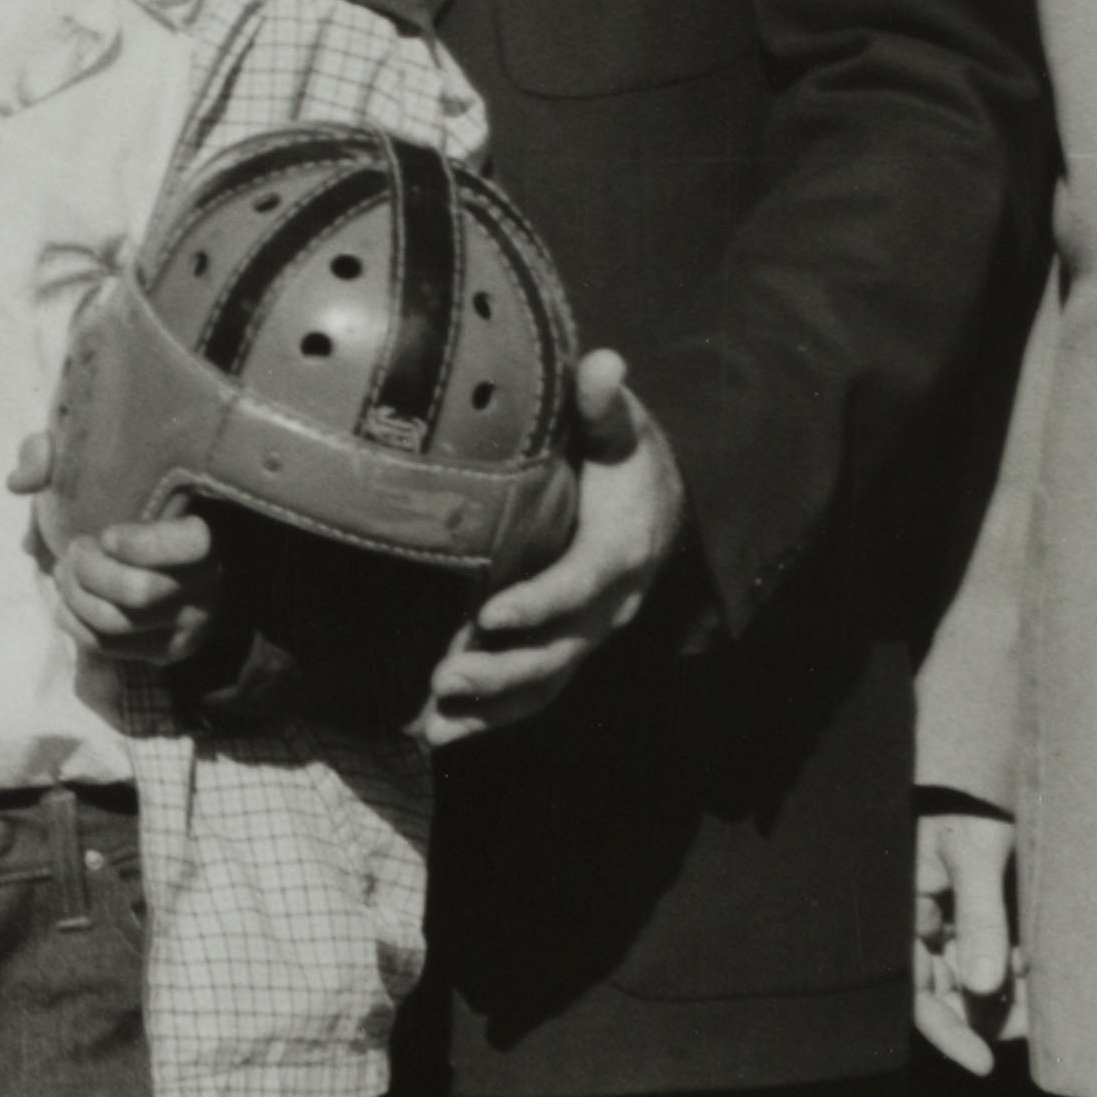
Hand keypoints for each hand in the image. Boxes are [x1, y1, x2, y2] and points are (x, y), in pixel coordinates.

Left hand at [14, 434, 248, 681]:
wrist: (137, 552)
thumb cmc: (114, 499)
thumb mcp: (84, 465)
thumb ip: (50, 456)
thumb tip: (20, 481)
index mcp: (204, 530)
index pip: (193, 544)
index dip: (143, 543)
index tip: (107, 534)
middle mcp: (208, 582)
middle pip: (141, 592)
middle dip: (91, 572)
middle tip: (75, 549)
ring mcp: (189, 623)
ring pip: (120, 623)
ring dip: (77, 597)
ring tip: (65, 572)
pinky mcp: (164, 650)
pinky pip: (109, 646)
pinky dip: (74, 622)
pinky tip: (66, 600)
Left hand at [423, 354, 687, 744]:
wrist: (663, 503)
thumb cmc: (627, 457)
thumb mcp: (622, 426)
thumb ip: (605, 404)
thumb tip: (602, 361)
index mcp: (621, 548)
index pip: (580, 582)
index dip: (539, 602)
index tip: (490, 613)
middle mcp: (609, 604)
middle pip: (559, 650)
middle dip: (503, 670)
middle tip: (443, 676)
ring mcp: (588, 634)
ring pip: (546, 683)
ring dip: (491, 708)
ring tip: (433, 723)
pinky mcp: (567, 648)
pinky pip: (536, 693)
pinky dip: (492, 719)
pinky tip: (438, 734)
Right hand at [913, 802, 1018, 1073]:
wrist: (993, 769)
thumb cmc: (971, 802)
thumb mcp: (975, 856)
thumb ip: (981, 919)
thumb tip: (987, 988)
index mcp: (903, 912)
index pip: (915, 991)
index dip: (946, 1031)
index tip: (983, 1063)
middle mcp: (924, 926)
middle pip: (949, 996)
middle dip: (989, 1018)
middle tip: (1035, 1024)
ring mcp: (953, 924)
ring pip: (978, 984)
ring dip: (1010, 997)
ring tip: (1044, 989)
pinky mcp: (982, 918)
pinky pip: (997, 962)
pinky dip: (1019, 972)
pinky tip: (1039, 962)